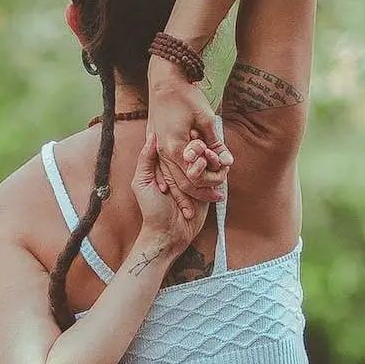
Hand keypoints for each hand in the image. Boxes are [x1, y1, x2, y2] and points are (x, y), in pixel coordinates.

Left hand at [131, 132, 213, 255]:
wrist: (168, 235)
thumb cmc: (152, 210)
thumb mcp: (142, 183)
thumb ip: (146, 160)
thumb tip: (153, 136)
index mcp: (165, 167)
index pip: (177, 147)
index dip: (184, 137)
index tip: (191, 129)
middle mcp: (181, 172)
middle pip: (194, 153)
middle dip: (200, 146)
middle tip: (203, 142)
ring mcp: (196, 181)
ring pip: (208, 163)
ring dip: (212, 157)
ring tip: (212, 154)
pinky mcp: (207, 191)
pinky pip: (216, 177)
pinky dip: (219, 170)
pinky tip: (222, 163)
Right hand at [147, 72, 232, 220]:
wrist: (163, 80)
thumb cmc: (186, 96)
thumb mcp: (206, 119)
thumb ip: (216, 143)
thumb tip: (227, 162)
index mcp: (176, 147)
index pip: (194, 177)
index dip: (209, 184)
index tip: (222, 188)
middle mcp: (163, 152)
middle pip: (182, 183)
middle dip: (199, 193)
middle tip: (216, 198)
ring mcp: (156, 149)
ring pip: (170, 180)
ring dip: (184, 193)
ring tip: (200, 201)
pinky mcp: (154, 144)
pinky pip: (161, 171)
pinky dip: (170, 182)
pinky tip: (175, 191)